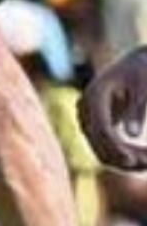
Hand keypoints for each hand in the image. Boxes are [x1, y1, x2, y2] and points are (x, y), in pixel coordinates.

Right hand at [80, 49, 146, 168]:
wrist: (136, 64)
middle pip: (98, 141)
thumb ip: (136, 110)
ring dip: (123, 160)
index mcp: (95, 94)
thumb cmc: (143, 73)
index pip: (101, 128)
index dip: (117, 147)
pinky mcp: (95, 124)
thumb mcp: (144, 88)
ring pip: (100, 148)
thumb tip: (132, 135)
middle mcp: (85, 106)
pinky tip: (143, 158)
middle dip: (123, 156)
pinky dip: (122, 155)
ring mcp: (88, 116)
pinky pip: (105, 146)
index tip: (136, 161)